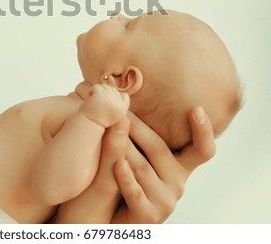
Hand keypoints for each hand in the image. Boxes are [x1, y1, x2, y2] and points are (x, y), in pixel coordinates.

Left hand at [80, 84, 129, 127]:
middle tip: (98, 107)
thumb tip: (113, 83)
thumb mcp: (112, 112)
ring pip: (103, 87)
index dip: (114, 98)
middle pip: (112, 89)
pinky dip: (90, 93)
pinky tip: (90, 102)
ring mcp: (110, 98)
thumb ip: (116, 101)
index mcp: (123, 108)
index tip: (107, 107)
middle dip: (103, 95)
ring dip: (96, 94)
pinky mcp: (101, 94)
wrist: (88, 126)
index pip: (124, 95)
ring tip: (95, 105)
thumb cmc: (98, 119)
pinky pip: (95, 87)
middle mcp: (119, 103)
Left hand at [112, 107, 215, 223]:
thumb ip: (141, 132)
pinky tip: (118, 164)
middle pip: (159, 148)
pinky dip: (126, 177)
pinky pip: (135, 192)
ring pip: (142, 167)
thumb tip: (128, 94)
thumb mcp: (139, 153)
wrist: (112, 215)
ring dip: (123, 146)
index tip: (196, 109)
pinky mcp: (148, 216)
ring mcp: (165, 202)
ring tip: (108, 126)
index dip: (202, 131)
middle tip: (119, 106)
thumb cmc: (126, 175)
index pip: (202, 150)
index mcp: (180, 166)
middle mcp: (178, 184)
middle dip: (136, 126)